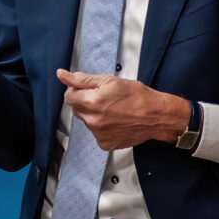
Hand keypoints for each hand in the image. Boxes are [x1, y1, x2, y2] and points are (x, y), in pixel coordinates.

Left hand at [56, 69, 188, 150]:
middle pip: (77, 109)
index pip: (69, 96)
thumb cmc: (137, 96)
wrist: (156, 116)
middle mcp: (92, 120)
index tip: (91, 90)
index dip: (78, 91)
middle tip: (106, 99)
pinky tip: (116, 122)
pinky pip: (96, 133)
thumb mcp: (109, 81)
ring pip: (87, 121)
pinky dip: (103, 128)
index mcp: (91, 102)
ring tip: (114, 110)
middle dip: (86, 102)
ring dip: (95, 115)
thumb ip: (82, 79)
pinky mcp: (105, 144)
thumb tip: (61, 75)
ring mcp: (98, 134)